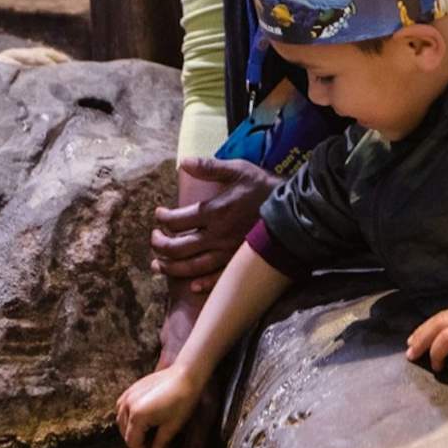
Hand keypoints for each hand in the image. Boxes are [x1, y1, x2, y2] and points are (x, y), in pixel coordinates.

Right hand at [115, 366, 203, 447]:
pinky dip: (128, 418)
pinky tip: (139, 422)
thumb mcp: (172, 426)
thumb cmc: (182, 400)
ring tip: (142, 438)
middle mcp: (128, 405)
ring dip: (129, 431)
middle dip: (134, 443)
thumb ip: (161, 444)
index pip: (132, 441)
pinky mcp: (131, 389)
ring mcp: (127, 395)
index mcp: (138, 416)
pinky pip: (123, 408)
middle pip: (125, 432)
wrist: (186, 374)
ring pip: (121, 420)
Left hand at [151, 157, 280, 291]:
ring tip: (158, 265)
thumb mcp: (238, 170)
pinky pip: (218, 278)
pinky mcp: (239, 262)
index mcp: (215, 212)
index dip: (163, 218)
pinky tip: (192, 285)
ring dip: (172, 267)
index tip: (159, 214)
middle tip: (154, 239)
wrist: (294, 209)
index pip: (178, 220)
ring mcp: (228, 252)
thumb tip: (184, 163)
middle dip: (160, 244)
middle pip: (179, 247)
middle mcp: (218, 235)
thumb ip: (209, 168)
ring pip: (193, 266)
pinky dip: (203, 283)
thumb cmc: (264, 187)